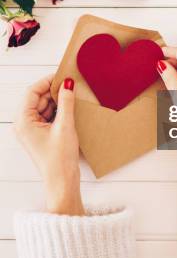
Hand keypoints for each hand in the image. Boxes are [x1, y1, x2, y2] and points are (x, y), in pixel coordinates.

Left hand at [14, 76, 83, 215]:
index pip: (32, 92)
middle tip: (71, 85)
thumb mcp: (65, 125)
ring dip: (57, 101)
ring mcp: (32, 130)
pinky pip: (48, 116)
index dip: (47, 81)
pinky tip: (70, 109)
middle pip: (37, 98)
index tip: (62, 75)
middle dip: (53, 91)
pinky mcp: (40, 135)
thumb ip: (66, 102)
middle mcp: (24, 124)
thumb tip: (67, 83)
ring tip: (73, 98)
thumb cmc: (59, 159)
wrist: (62, 182)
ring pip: (44, 106)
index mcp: (23, 121)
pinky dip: (58, 111)